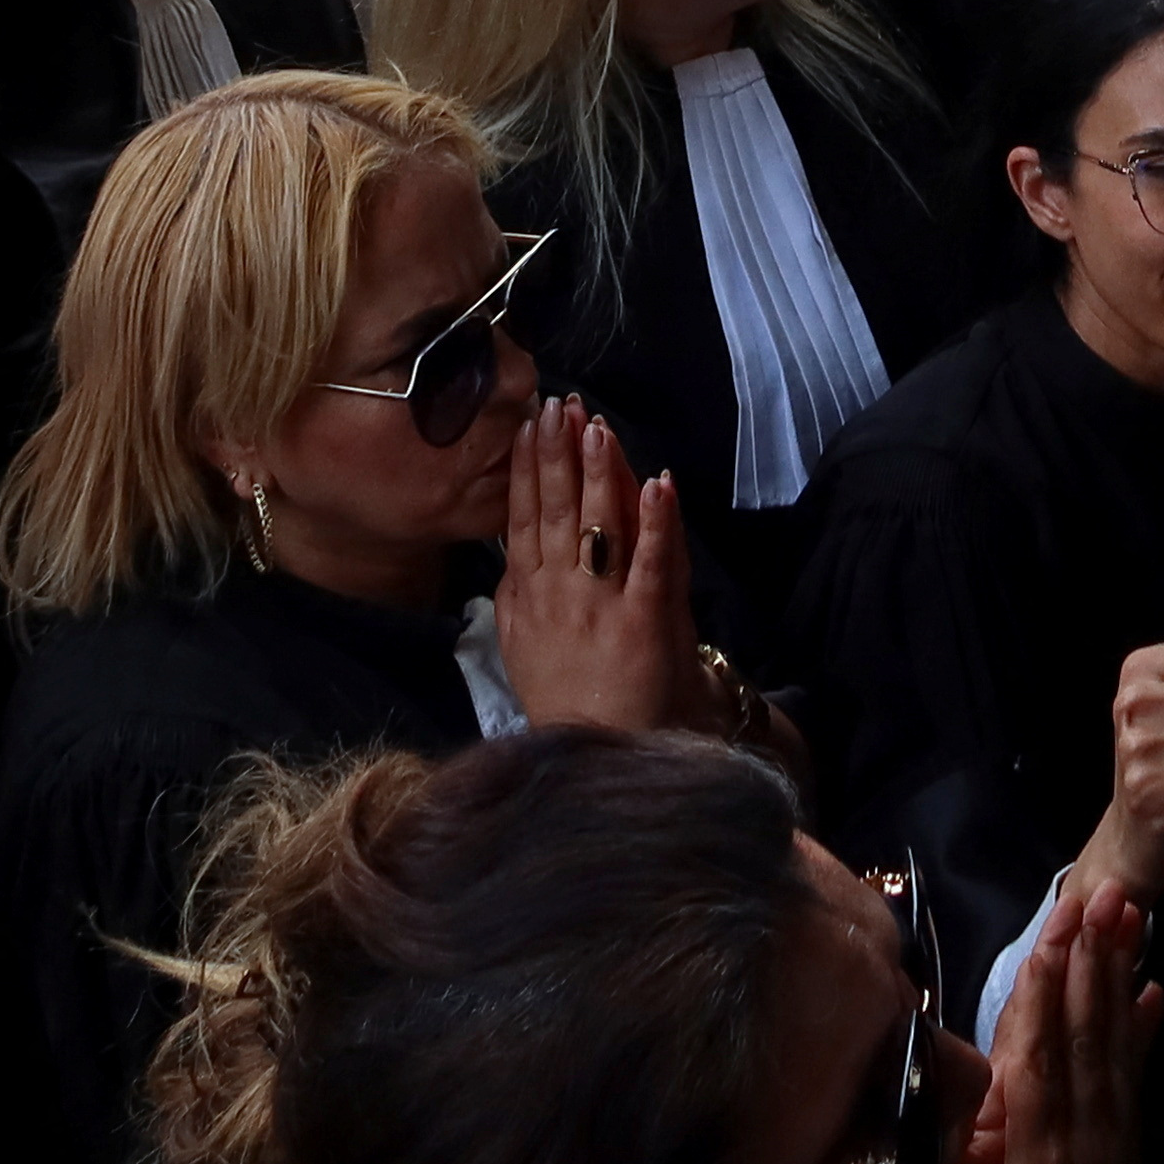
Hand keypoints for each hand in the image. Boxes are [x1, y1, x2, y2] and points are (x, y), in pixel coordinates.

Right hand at [493, 395, 709, 730]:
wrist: (609, 758)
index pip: (525, 519)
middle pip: (557, 512)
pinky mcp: (646, 621)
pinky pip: (653, 562)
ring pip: (599, 525)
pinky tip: (658, 482)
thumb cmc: (571, 701)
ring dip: (599, 472)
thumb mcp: (522, 649)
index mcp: (528, 598)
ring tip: (598, 427)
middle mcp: (559, 595)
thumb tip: (505, 555)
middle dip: (558, 454)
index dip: (528, 469)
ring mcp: (602, 606)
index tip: (529, 424)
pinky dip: (657, 521)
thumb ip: (513, 600)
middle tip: (559, 405)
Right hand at [964, 879, 1149, 1163]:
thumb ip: (958, 1156)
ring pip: (1115, 1052)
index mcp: (1042, 1158)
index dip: (1044, 990)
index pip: (1040, 1055)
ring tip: (1129, 916)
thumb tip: (966, 1081)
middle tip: (1105, 888)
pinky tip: (1155, 996)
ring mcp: (1113, 1156)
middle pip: (1086, 1037)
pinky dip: (1143, 1037)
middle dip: (1092, 960)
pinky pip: (1134, 1088)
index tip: (1052, 927)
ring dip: (1118, 979)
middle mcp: (1089, 1146)